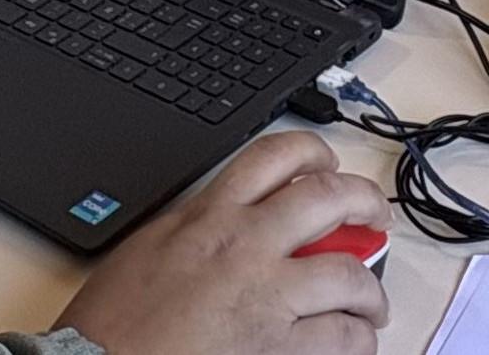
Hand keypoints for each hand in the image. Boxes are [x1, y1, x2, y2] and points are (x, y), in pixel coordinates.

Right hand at [55, 132, 391, 354]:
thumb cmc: (112, 321)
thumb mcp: (150, 247)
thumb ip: (193, 228)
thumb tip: (223, 222)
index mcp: (208, 215)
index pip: (272, 157)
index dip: (313, 153)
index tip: (327, 167)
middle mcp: (244, 244)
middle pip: (327, 200)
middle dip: (365, 202)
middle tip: (376, 216)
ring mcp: (266, 295)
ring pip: (348, 272)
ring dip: (371, 287)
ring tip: (372, 302)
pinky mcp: (278, 346)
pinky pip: (342, 336)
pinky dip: (358, 339)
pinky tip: (354, 342)